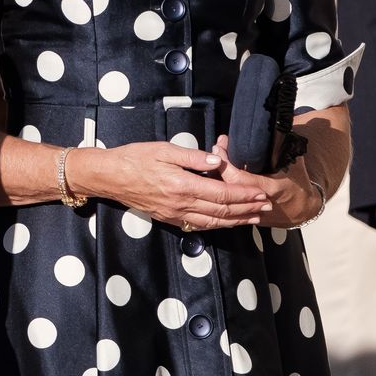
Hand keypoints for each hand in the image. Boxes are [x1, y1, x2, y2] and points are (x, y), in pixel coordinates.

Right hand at [66, 142, 267, 230]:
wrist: (109, 176)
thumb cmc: (135, 158)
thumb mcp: (164, 150)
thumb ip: (193, 157)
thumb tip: (218, 161)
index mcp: (182, 185)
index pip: (221, 194)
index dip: (244, 195)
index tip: (261, 193)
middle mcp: (180, 204)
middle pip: (221, 212)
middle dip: (246, 210)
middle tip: (266, 207)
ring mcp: (174, 214)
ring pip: (212, 222)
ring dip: (236, 221)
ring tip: (254, 218)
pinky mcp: (168, 218)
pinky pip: (197, 225)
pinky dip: (216, 225)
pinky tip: (227, 223)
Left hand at [208, 137, 322, 227]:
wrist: (303, 208)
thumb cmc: (298, 182)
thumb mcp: (294, 163)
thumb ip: (281, 149)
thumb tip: (268, 130)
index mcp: (271, 188)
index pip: (240, 178)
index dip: (226, 163)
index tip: (220, 146)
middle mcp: (258, 202)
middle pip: (227, 188)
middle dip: (216, 168)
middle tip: (214, 150)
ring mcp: (250, 212)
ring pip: (224, 198)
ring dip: (214, 179)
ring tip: (210, 161)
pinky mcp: (245, 218)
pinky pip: (227, 205)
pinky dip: (219, 191)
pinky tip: (214, 177)